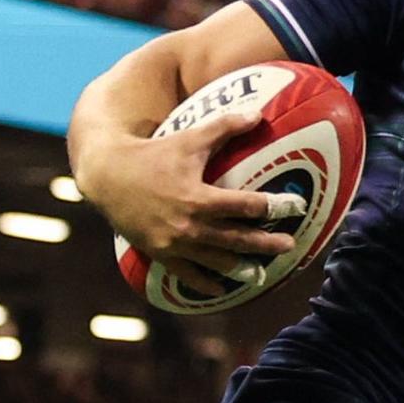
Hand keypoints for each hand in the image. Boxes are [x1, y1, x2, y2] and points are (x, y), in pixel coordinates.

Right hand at [81, 106, 302, 296]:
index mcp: (200, 198)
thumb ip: (225, 127)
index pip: (247, 206)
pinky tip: (222, 288)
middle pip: (239, 240)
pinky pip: (189, 276)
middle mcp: (190, 226)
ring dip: (242, 270)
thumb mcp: (189, 139)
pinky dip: (207, 284)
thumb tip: (258, 114)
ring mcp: (175, 245)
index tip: (295, 207)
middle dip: (267, 244)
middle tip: (289, 246)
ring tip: (261, 274)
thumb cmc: (153, 154)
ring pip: (218, 264)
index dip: (275, 207)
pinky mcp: (161, 255)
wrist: (108, 176)